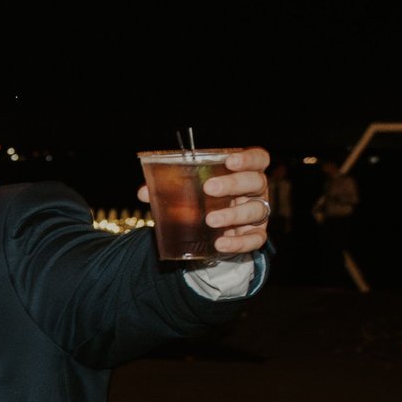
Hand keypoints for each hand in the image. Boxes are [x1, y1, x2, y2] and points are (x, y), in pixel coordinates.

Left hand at [136, 146, 272, 256]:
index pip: (258, 159)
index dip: (248, 158)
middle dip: (233, 184)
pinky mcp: (255, 236)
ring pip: (256, 210)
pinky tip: (221, 243)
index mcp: (243, 174)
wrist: (212, 236)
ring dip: (234, 214)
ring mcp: (258, 215)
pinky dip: (238, 243)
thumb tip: (144, 192)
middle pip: (255, 182)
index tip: (230, 161)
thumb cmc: (204, 205)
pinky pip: (254, 240)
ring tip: (210, 219)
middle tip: (209, 188)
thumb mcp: (190, 195)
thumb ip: (169, 191)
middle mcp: (256, 192)